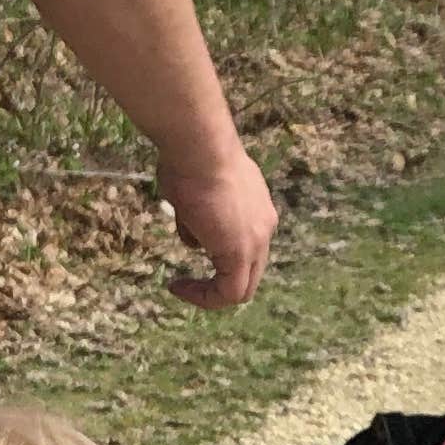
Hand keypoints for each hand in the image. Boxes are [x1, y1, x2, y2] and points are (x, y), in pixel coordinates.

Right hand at [163, 145, 276, 308]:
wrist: (200, 147)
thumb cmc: (191, 160)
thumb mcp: (193, 194)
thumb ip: (198, 220)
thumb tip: (194, 238)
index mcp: (258, 209)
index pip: (248, 246)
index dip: (221, 256)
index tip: (193, 249)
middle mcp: (265, 226)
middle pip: (250, 272)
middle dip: (219, 282)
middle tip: (191, 284)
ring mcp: (257, 240)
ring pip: (242, 287)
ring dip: (210, 293)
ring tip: (182, 287)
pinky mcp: (240, 252)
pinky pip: (228, 292)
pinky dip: (205, 297)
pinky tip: (179, 288)